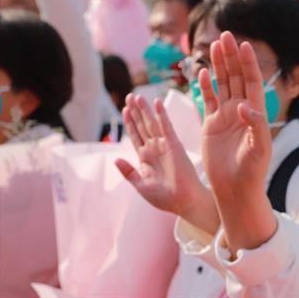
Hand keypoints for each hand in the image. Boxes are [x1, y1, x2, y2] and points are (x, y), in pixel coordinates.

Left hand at [115, 94, 218, 232]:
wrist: (184, 201)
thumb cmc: (165, 197)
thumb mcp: (141, 185)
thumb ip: (128, 172)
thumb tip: (114, 159)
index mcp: (146, 157)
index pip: (135, 135)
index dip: (130, 123)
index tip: (125, 109)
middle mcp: (154, 148)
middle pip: (142, 125)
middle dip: (136, 111)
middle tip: (130, 96)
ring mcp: (164, 145)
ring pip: (151, 123)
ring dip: (144, 109)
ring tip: (137, 96)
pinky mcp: (174, 145)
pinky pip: (166, 127)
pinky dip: (161, 115)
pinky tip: (157, 103)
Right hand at [199, 31, 276, 251]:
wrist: (235, 189)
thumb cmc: (253, 171)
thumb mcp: (259, 148)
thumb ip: (255, 125)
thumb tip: (244, 106)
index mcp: (256, 112)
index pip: (253, 81)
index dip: (249, 63)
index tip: (244, 44)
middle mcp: (241, 110)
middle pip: (237, 77)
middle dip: (232, 56)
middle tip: (226, 35)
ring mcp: (226, 116)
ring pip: (222, 84)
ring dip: (219, 65)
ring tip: (215, 44)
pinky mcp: (211, 125)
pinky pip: (208, 100)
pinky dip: (206, 86)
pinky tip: (204, 71)